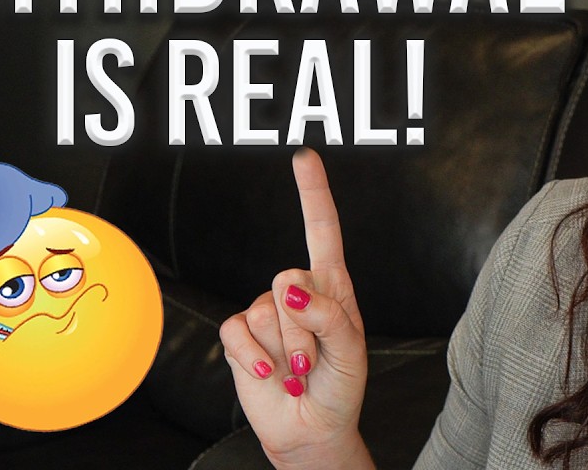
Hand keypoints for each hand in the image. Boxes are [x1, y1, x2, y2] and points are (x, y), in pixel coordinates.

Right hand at [220, 149, 373, 469]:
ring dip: (286, 350)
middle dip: (304, 327)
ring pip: (264, 310)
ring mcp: (266, 313)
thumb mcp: (350, 351)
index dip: (312, 193)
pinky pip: (237, 331)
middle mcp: (297, 292)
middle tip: (315, 360)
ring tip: (299, 371)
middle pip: (287, 277)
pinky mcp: (240, 336)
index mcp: (332, 286)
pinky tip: (269, 374)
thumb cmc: (340, 386)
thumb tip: (291, 289)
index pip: (321, 230)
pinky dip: (254, 358)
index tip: (304, 157)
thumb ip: (327, 316)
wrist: (312, 429)